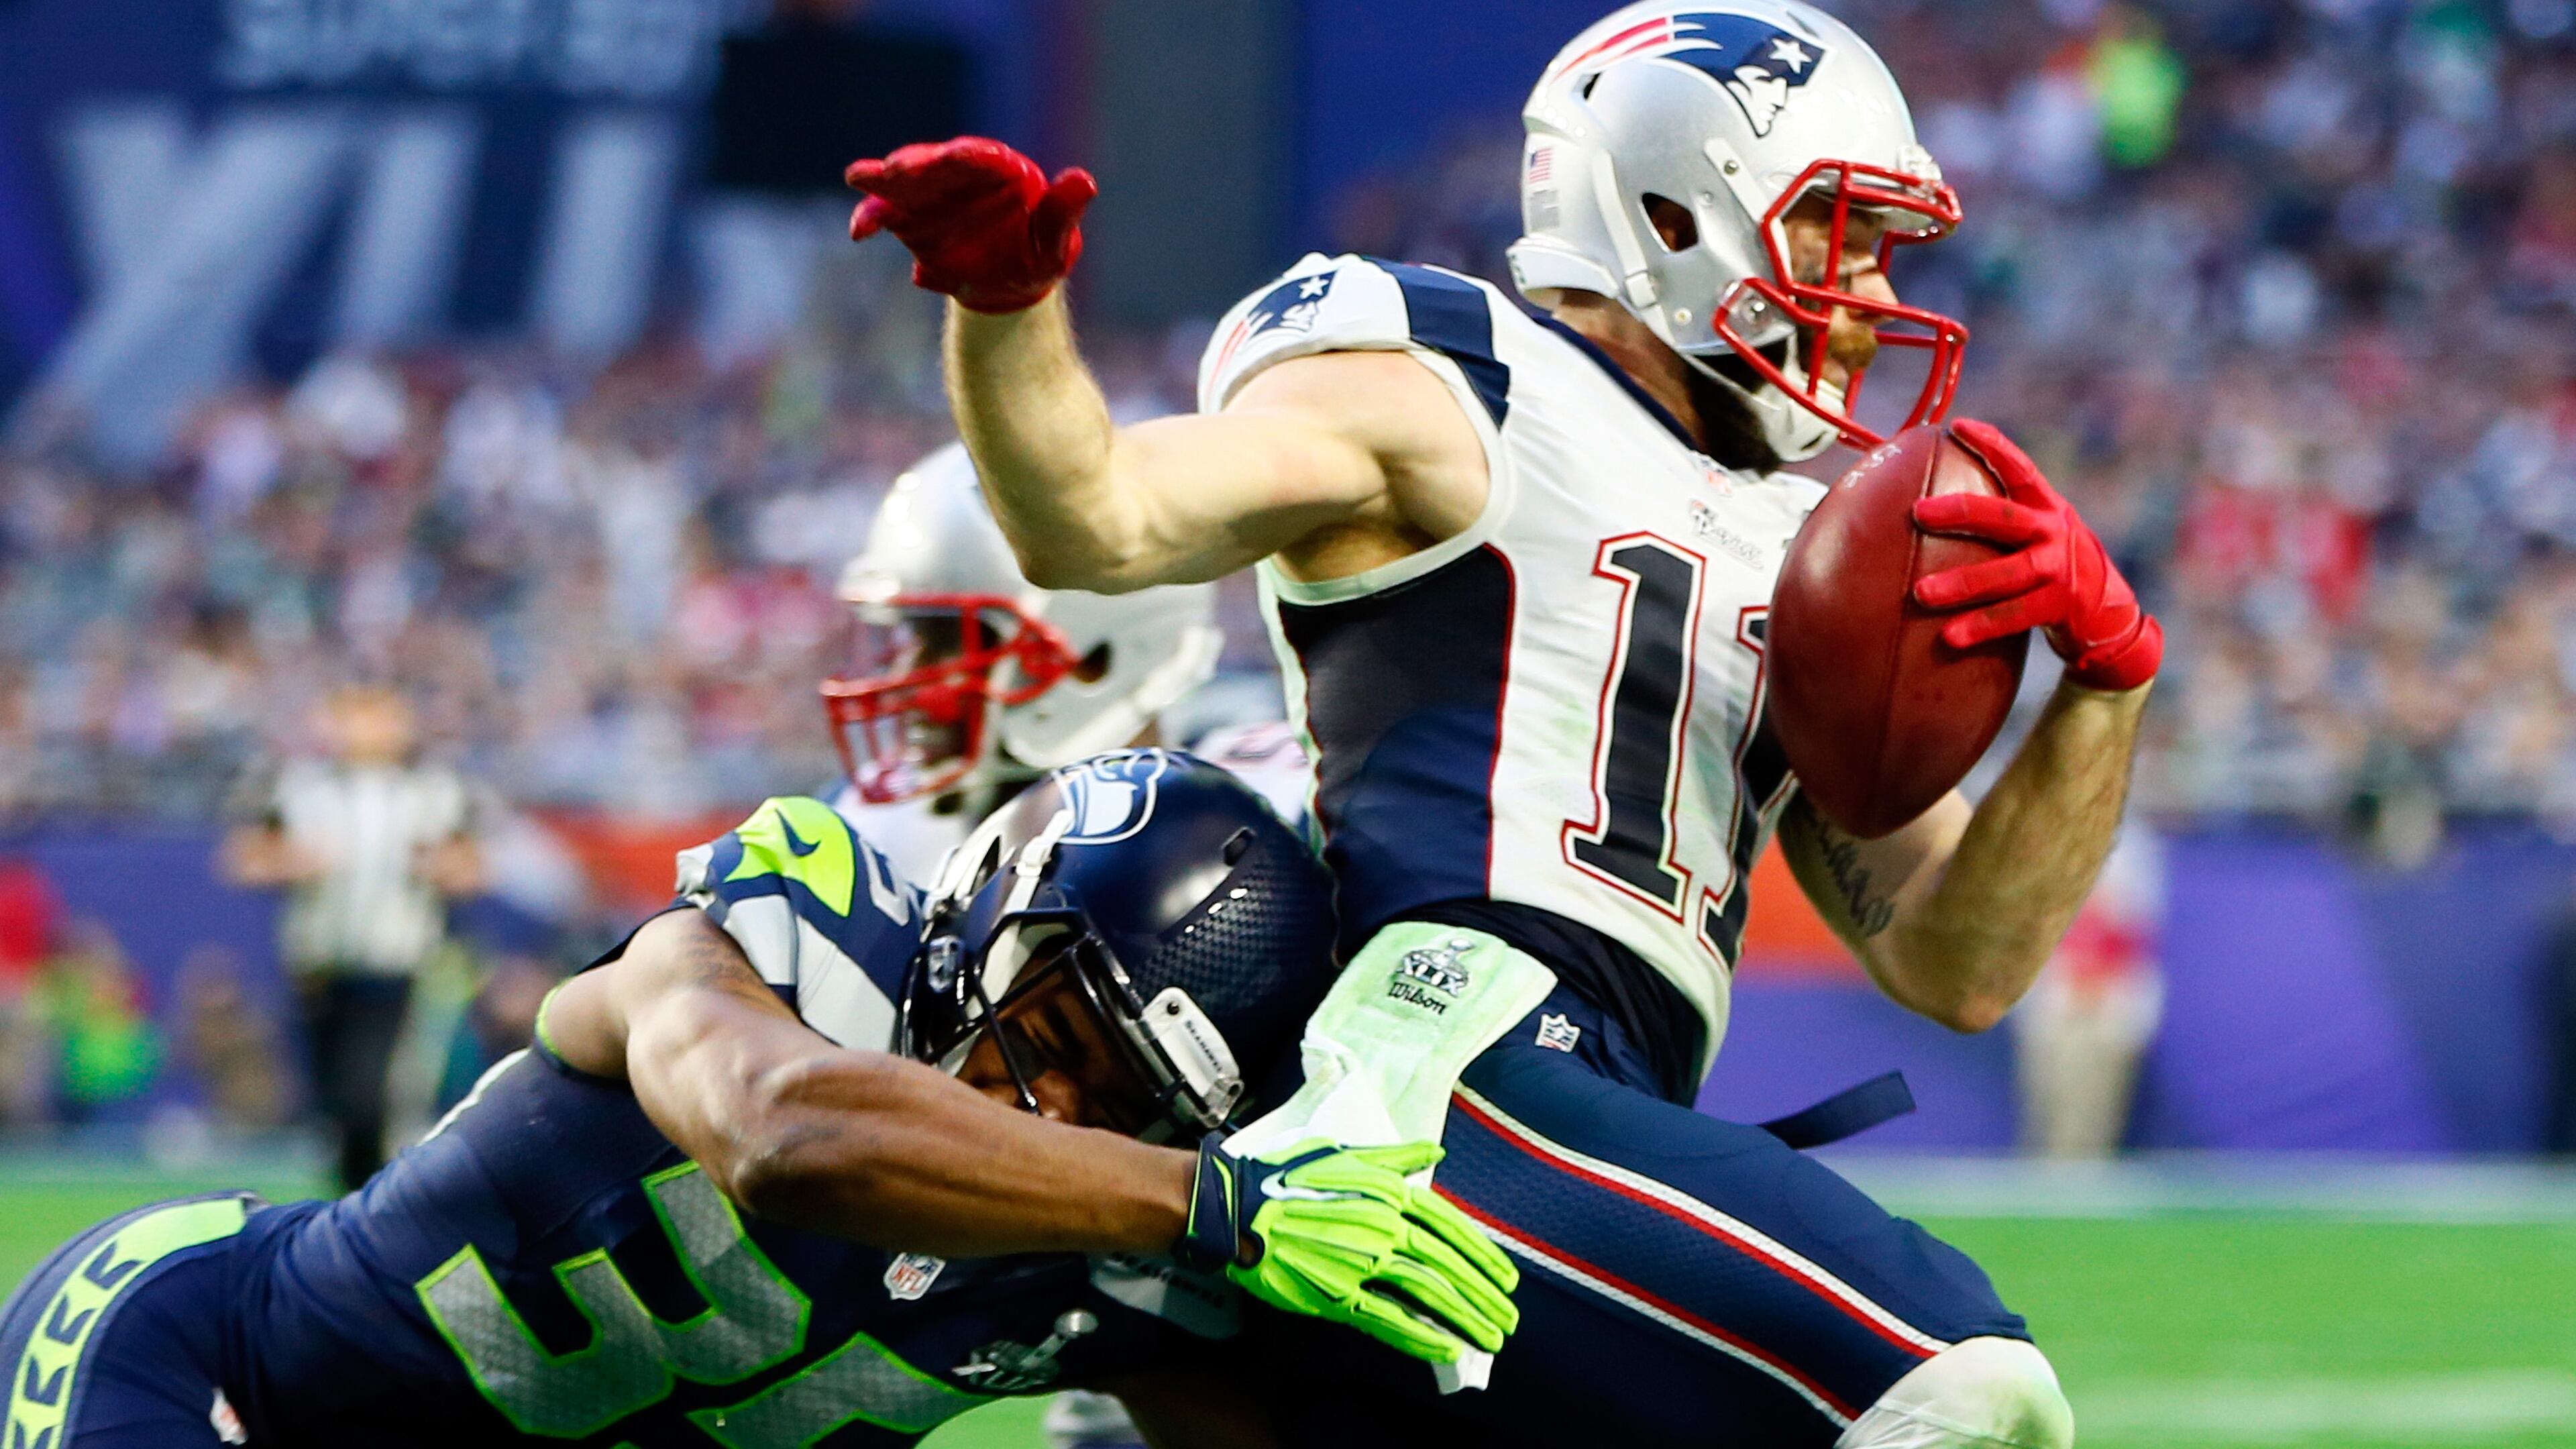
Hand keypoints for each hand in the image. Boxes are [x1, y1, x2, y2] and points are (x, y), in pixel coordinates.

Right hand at [845, 137, 1097, 314]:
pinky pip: (884, 214)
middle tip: (895, 171)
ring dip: (881, 181)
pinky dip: (870, 218)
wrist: (1008, 285)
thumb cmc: (1038, 256)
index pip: (983, 157)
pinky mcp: (908, 218)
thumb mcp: (1055, 243)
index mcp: (1002, 171)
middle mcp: (961, 174)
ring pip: (903, 182)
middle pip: (934, 164)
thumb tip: (1084, 181)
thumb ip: (1062, 212)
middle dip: (915, 165)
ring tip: (860, 178)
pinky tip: (860, 232)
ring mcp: (932, 194)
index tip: (956, 157)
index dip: (969, 156)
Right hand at [1176, 1136, 1519, 1364]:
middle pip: (1448, 1265)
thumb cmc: (1287, 1174)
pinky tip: (1446, 1349)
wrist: (1237, 1207)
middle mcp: (1384, 1227)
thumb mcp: (1346, 1152)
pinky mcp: (1337, 1294)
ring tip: (1490, 1339)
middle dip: (1484, 1296)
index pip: (1450, 1227)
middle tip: (1509, 1319)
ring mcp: (1362, 1262)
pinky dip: (1420, 1337)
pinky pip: (1387, 1320)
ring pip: (1428, 1293)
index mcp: (1389, 1193)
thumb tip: (1436, 1152)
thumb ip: (1395, 1158)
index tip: (1506, 1278)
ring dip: (1464, 1319)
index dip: (1482, 1255)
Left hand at [1910, 420, 2162, 691]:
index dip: (1992, 445)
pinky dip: (1981, 627)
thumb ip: (2003, 520)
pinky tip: (1949, 637)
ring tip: (1920, 593)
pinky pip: (2014, 617)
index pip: (2019, 469)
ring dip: (1962, 583)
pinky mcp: (2060, 607)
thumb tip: (1931, 504)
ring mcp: (2059, 570)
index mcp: (2047, 508)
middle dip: (1960, 511)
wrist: (2109, 616)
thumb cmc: (2054, 569)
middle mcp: (2055, 532)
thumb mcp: (2038, 535)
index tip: (1958, 426)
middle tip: (1917, 512)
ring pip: (2006, 574)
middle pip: (2004, 517)